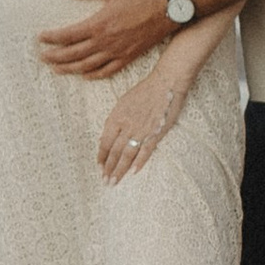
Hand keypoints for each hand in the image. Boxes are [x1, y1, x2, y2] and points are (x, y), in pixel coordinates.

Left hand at [39, 0, 175, 78]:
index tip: (40, 38)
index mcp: (99, 24)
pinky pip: (107, 71)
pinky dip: (93, 75)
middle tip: (42, 57)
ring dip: (69, 69)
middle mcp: (105, 42)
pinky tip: (84, 75)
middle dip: (55, 57)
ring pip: (87, 66)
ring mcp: (116, 52)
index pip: (68, 35)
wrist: (167, 9)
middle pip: (73, 54)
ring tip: (56, 69)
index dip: (51, 38)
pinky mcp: (127, 57)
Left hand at [98, 69, 188, 183]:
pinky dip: (139, 162)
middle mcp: (127, 125)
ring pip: (127, 154)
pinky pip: (146, 150)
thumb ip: (114, 121)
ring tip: (114, 181)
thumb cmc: (144, 91)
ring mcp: (141, 130)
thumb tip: (104, 138)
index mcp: (116, 117)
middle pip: (115, 152)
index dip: (101, 156)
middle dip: (108, 168)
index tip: (99, 167)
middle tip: (105, 182)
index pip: (105, 142)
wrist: (165, 83)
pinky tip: (133, 172)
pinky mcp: (156, 133)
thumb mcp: (123, 102)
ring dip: (120, 169)